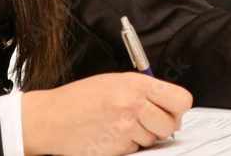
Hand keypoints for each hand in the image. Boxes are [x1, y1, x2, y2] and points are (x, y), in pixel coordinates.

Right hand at [21, 73, 192, 154]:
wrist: (50, 118)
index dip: (178, 110)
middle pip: (169, 124)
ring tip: (119, 125)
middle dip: (160, 127)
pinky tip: (109, 135)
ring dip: (141, 137)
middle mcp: (133, 103)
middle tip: (143, 122)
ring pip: (152, 140)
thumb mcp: (115, 82)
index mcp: (136, 83)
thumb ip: (144, 91)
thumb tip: (170, 109)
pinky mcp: (117, 147)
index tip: (172, 113)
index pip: (180, 100)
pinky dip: (126, 147)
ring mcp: (125, 127)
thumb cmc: (79, 99)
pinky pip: (135, 151)